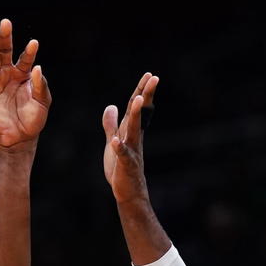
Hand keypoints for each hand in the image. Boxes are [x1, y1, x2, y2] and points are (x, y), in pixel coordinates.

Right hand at [0, 19, 50, 147]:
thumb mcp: (42, 101)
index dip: (29, 51)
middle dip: (5, 38)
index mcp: (23, 75)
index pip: (25, 58)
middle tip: (5, 22)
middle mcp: (7, 75)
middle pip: (5, 52)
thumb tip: (37, 67)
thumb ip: (40, 85)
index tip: (34, 43)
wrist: (20, 138)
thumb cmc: (33, 119)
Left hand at [102, 72, 157, 202]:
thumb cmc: (121, 167)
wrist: (127, 191)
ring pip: (134, 130)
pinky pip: (124, 155)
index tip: (150, 74)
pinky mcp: (126, 165)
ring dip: (136, 115)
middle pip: (139, 113)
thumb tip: (111, 106)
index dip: (141, 90)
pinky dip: (120, 148)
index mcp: (130, 131)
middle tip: (154, 78)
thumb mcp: (113, 141)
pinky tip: (116, 141)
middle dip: (145, 95)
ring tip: (138, 100)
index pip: (135, 107)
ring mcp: (132, 150)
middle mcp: (133, 137)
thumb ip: (111, 124)